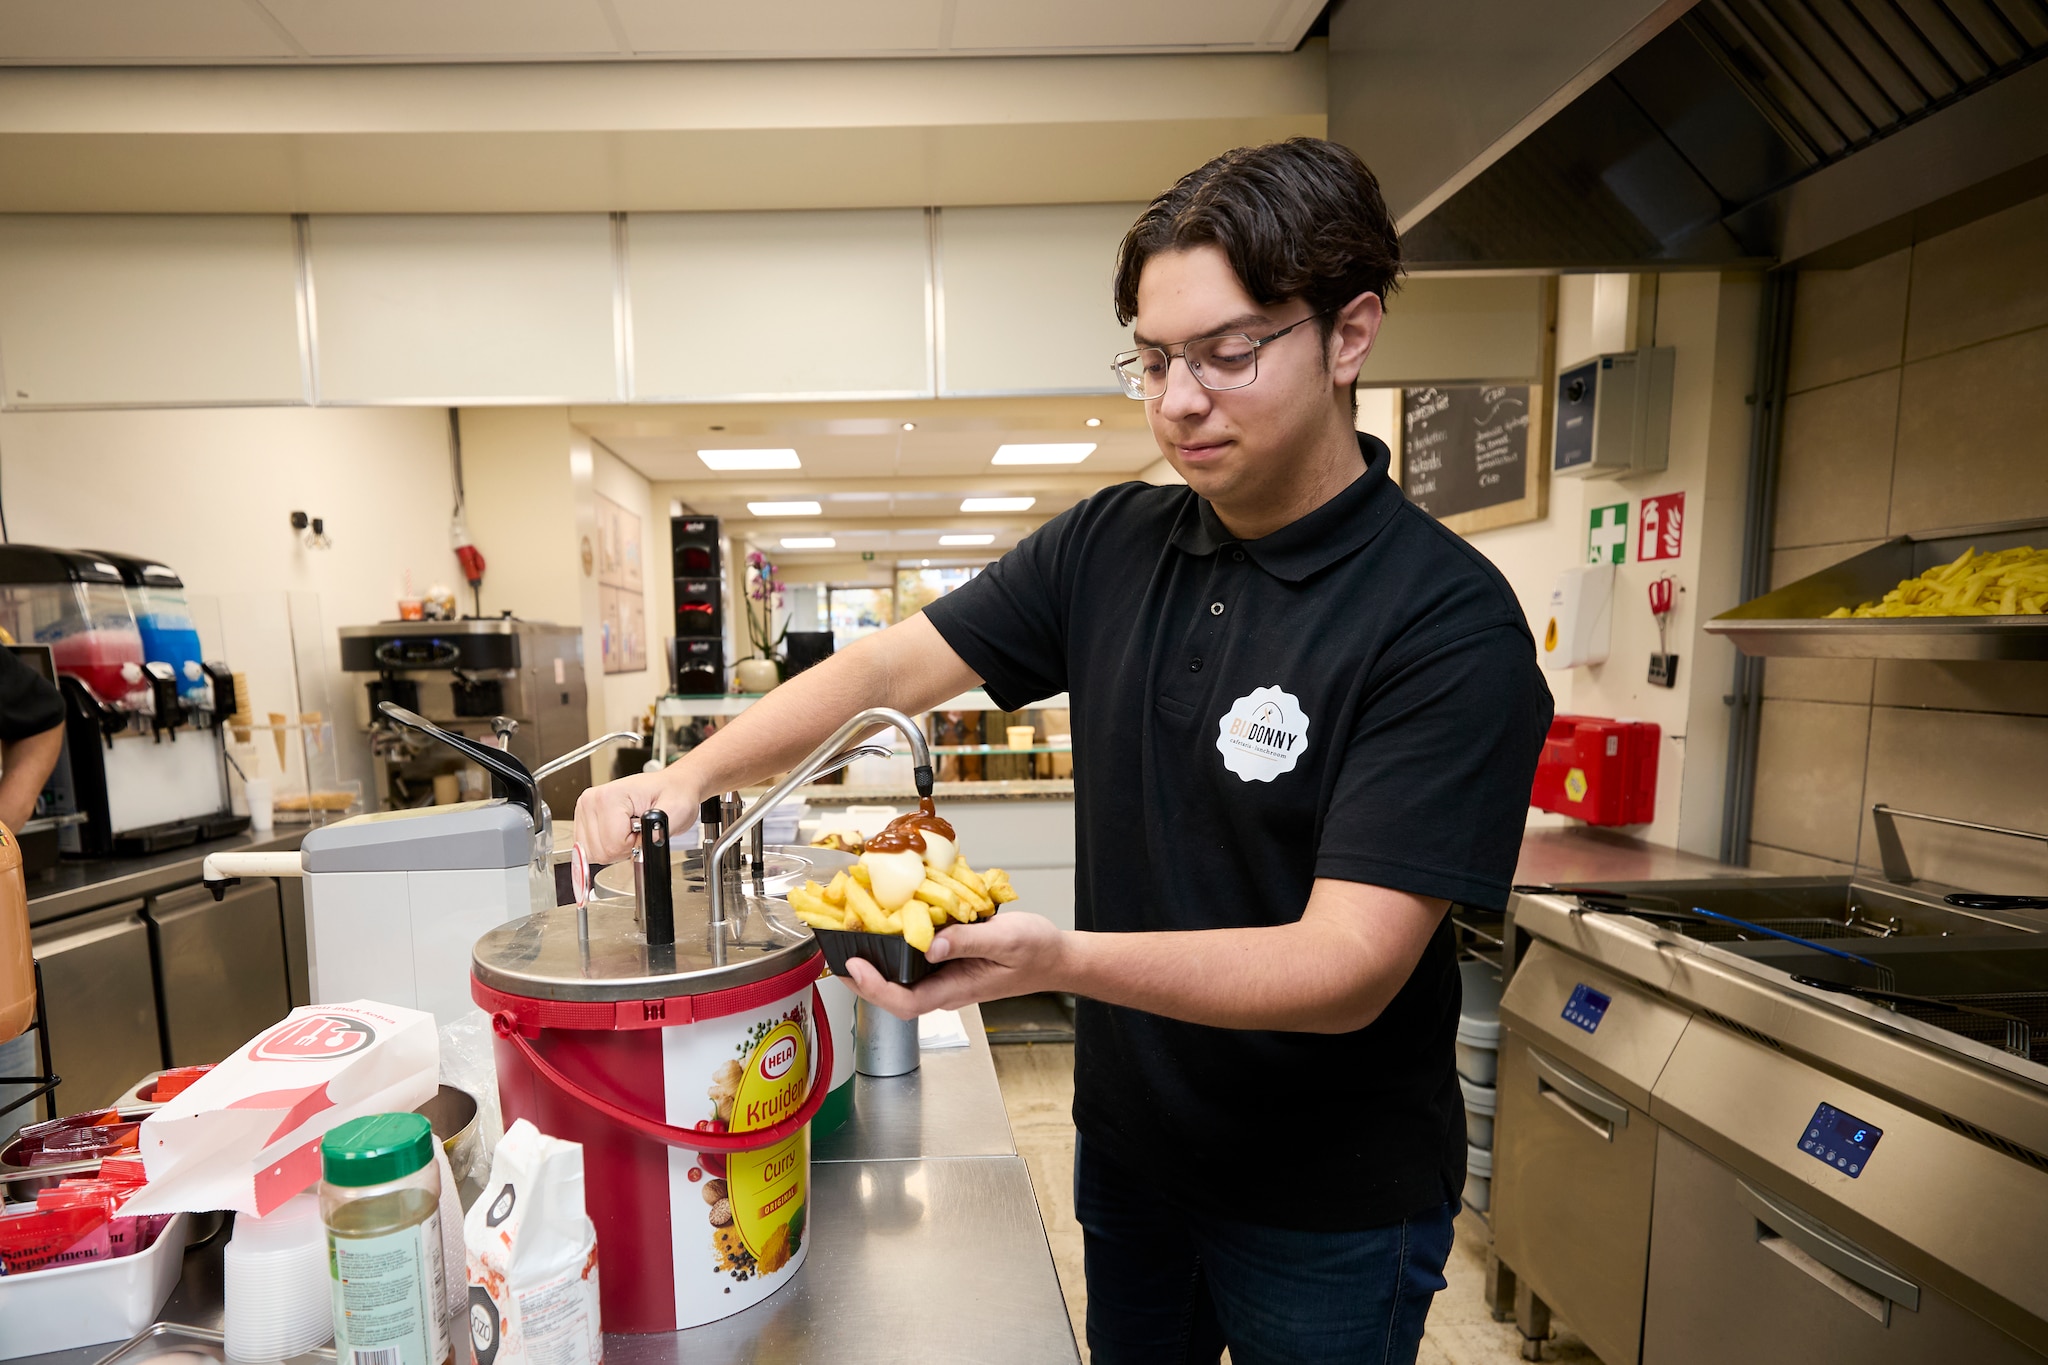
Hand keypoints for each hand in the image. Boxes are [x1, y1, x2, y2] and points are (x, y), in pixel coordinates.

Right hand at [572, 768, 698, 863]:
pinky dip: (606, 849)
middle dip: (623, 849)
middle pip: (600, 852)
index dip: (634, 845)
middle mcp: (591, 801)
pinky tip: (619, 834)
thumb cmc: (673, 794)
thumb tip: (644, 847)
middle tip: (638, 831)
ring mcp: (585, 810)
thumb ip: (659, 830)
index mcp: (609, 796)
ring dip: (615, 850)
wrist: (672, 787)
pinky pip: (588, 851)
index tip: (644, 830)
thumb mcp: (676, 811)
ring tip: (630, 831)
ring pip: (592, 854)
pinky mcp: (584, 820)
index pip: (613, 844)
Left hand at [841, 912, 1069, 1019]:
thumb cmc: (1036, 951)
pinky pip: (914, 964)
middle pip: (893, 995)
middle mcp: (945, 988)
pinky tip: (884, 931)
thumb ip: (968, 941)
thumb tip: (931, 944)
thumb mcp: (1007, 938)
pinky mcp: (948, 965)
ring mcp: (946, 978)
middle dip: (861, 981)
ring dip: (873, 965)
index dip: (875, 989)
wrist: (1056, 957)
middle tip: (836, 954)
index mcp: (957, 988)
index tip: (854, 967)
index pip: (905, 1002)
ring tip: (850, 940)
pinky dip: (893, 951)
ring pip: (900, 981)